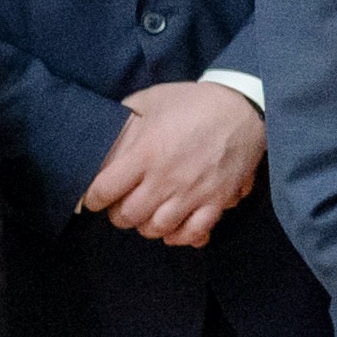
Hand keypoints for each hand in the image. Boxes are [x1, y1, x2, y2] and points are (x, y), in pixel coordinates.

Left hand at [76, 80, 264, 245]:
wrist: (242, 107)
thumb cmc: (191, 102)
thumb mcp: (149, 100)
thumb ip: (122, 122)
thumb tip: (99, 138)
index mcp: (145, 153)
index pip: (104, 190)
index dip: (94, 198)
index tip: (96, 197)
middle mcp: (166, 178)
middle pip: (128, 216)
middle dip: (119, 215)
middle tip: (122, 206)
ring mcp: (193, 192)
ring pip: (157, 229)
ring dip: (147, 226)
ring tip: (147, 215)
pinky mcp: (217, 200)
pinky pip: (194, 232)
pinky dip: (180, 237)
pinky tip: (174, 229)